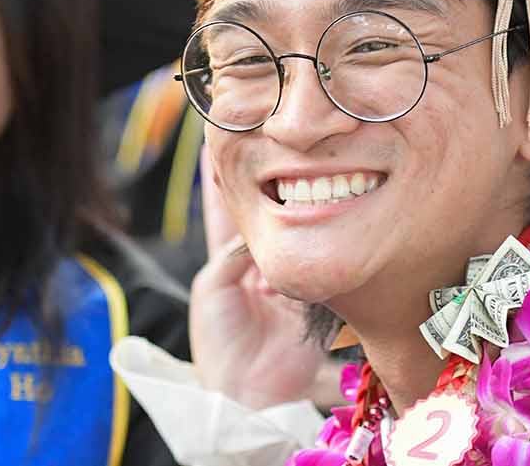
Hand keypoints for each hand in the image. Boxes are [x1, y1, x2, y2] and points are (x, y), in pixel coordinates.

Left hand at [189, 164, 326, 410]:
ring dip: (297, 207)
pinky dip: (315, 243)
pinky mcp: (315, 294)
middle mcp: (263, 263)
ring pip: (297, 231)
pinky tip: (316, 220)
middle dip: (272, 180)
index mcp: (230, 261)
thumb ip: (234, 249)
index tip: (230, 139)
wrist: (246, 391)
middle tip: (272, 141)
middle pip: (270, 212)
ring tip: (300, 171)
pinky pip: (318, 260)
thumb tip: (261, 222)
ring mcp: (292, 276)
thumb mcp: (212, 286)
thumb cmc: (219, 342)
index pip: (231, 210)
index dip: (230, 179)